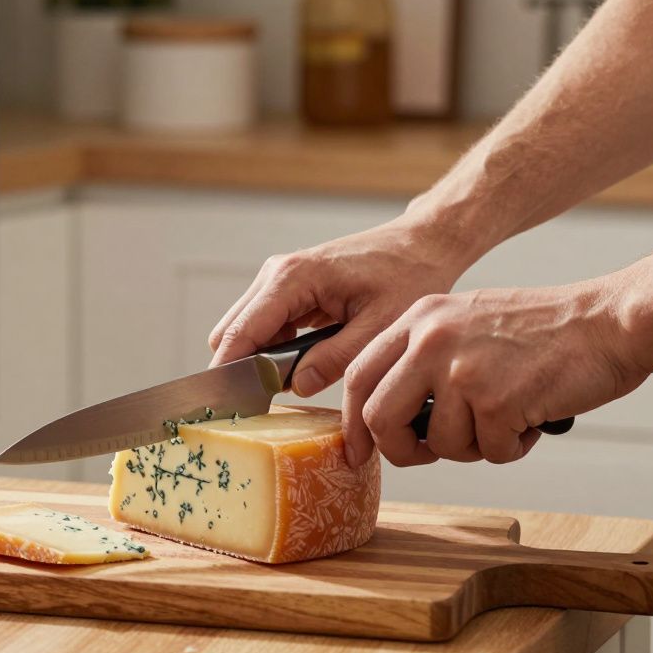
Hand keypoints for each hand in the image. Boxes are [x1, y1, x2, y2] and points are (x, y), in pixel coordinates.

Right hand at [207, 212, 479, 396]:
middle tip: (269, 404)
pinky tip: (303, 363)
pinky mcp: (286, 289)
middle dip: (241, 369)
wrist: (421, 244)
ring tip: (292, 384)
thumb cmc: (408, 276)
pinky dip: (272, 349)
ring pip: (243, 330)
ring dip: (257, 360)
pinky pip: (262, 326)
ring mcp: (278, 279)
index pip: (241, 332)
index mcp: (293, 278)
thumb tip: (295, 384)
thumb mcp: (380, 325)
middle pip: (230, 332)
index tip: (231, 408)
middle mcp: (276, 274)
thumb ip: (336, 358)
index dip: (230, 373)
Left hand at [343, 279, 651, 467]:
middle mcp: (431, 340)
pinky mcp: (496, 399)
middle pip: (379, 417)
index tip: (357, 449)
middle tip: (424, 455)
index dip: (353, 421)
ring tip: (504, 419)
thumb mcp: (464, 323)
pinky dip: (511, 448)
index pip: (358, 376)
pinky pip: (488, 451)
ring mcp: (461, 369)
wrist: (607, 321)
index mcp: (418, 319)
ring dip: (472, 447)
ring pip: (438, 443)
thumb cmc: (543, 330)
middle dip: (399, 450)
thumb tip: (387, 414)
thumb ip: (422, 358)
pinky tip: (530, 419)